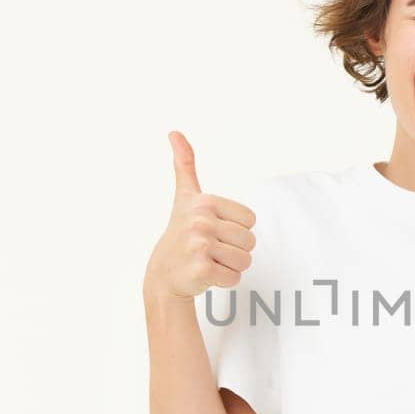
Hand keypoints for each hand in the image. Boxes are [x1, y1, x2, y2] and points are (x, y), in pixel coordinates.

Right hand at [142, 131, 258, 301]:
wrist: (163, 274)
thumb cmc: (180, 233)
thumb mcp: (184, 197)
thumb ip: (184, 164)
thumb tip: (174, 132)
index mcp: (205, 202)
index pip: (251, 220)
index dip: (236, 230)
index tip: (213, 231)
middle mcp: (201, 221)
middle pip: (250, 241)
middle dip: (235, 251)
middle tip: (211, 250)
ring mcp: (199, 245)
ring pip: (245, 260)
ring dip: (230, 267)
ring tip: (209, 261)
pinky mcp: (201, 269)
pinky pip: (234, 277)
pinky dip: (224, 281)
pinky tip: (205, 274)